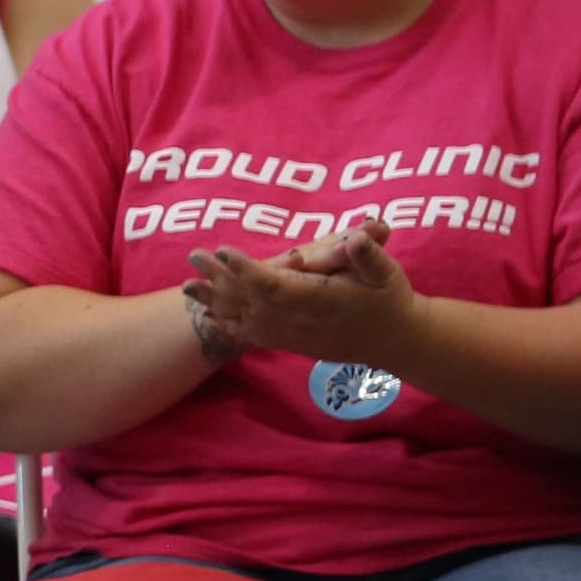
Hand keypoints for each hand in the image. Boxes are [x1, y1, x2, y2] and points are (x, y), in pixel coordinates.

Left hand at [181, 217, 419, 365]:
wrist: (394, 341)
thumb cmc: (389, 299)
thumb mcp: (387, 272)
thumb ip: (368, 256)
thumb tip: (356, 237)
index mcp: (320, 298)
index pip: (276, 284)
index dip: (247, 269)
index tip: (224, 251)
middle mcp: (301, 319)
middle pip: (251, 299)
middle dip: (220, 278)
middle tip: (193, 255)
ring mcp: (293, 334)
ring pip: (246, 318)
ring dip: (215, 302)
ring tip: (185, 287)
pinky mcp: (291, 342)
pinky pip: (254, 335)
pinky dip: (229, 325)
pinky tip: (207, 316)